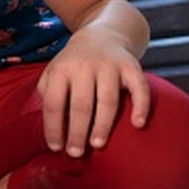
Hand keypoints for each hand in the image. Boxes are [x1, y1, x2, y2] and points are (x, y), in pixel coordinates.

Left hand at [37, 26, 150, 157]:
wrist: (102, 35)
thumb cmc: (73, 63)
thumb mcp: (53, 72)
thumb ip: (47, 92)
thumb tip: (49, 124)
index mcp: (61, 70)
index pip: (53, 102)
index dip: (53, 127)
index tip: (55, 147)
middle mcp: (84, 67)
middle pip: (80, 104)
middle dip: (77, 131)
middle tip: (76, 153)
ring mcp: (109, 66)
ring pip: (106, 100)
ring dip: (102, 124)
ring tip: (97, 145)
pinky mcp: (131, 67)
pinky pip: (139, 88)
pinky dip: (140, 106)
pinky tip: (137, 124)